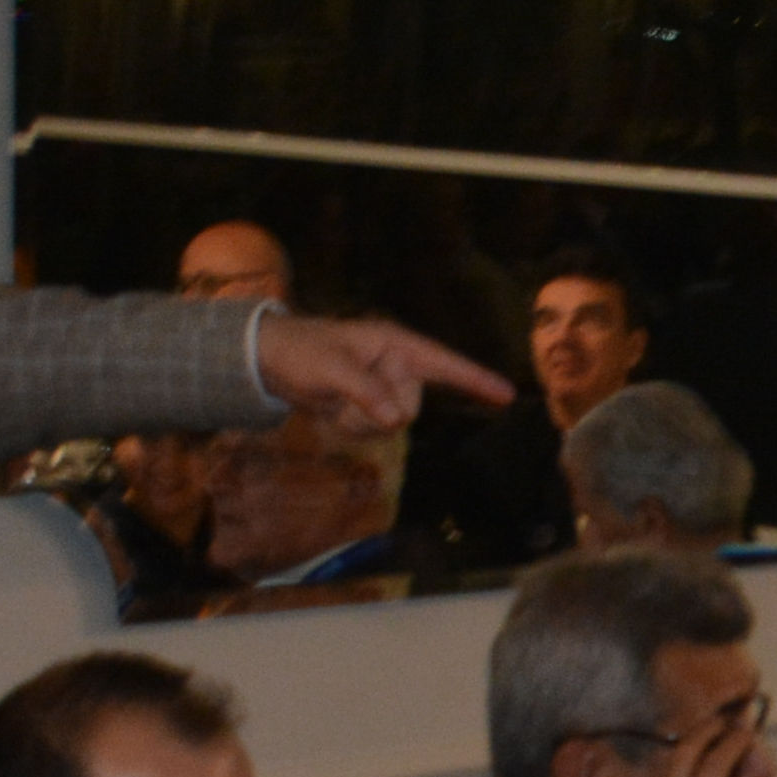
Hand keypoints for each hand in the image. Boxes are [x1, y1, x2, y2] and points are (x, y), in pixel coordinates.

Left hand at [251, 313, 509, 432]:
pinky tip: (332, 409)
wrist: (268, 361)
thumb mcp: (331, 368)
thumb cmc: (301, 352)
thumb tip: (396, 419)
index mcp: (395, 344)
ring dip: (360, 422)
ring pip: (393, 425)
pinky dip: (352, 428)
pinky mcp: (368, 407)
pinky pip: (375, 432)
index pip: (444, 364)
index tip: (508, 395)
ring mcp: (382, 388)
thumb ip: (367, 392)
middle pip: (411, 406)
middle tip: (344, 392)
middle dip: (378, 408)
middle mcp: (396, 366)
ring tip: (334, 400)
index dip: (476, 380)